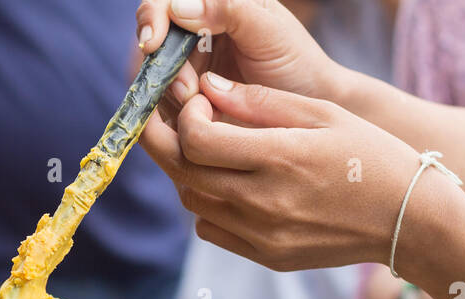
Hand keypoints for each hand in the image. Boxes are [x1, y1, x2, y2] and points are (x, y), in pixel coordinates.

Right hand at [135, 0, 345, 109]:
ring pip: (155, 77)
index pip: (166, 3)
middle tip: (188, 91)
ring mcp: (189, 70)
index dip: (153, 18)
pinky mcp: (187, 104)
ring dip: (170, 94)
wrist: (311, 108)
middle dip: (164, 67)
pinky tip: (198, 120)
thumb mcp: (267, 30)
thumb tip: (178, 8)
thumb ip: (227, 9)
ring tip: (201, 106)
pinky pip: (164, 106)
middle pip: (154, 42)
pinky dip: (174, 115)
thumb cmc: (295, 62)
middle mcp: (194, 34)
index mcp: (213, 5)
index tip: (153, 42)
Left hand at [144, 73, 431, 271]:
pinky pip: (210, 229)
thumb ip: (259, 100)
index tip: (199, 101)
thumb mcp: (322, 114)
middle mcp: (264, 202)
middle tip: (170, 120)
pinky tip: (228, 184)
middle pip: (183, 172)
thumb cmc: (369, 155)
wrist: (408, 220)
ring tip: (207, 149)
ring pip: (192, 200)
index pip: (197, 139)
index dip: (186, 115)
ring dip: (188, 172)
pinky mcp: (265, 256)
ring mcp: (262, 234)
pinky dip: (206, 204)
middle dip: (166, 141)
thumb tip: (208, 87)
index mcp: (280, 157)